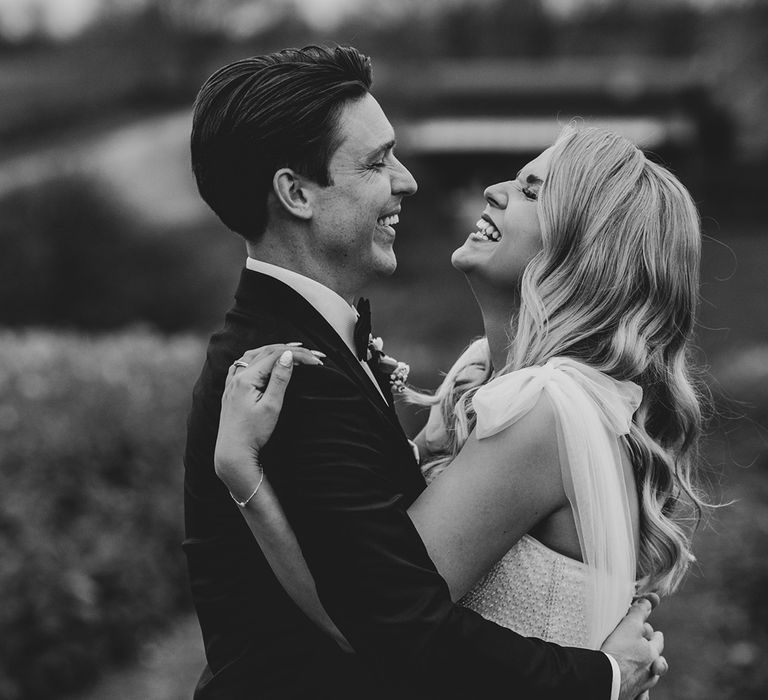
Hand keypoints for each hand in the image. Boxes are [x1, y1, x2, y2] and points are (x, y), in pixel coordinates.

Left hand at [214, 344, 322, 500]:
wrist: (233, 452)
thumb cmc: (253, 433)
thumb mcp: (271, 406)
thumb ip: (280, 379)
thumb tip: (287, 356)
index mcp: (246, 378)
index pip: (275, 356)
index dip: (298, 354)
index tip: (315, 360)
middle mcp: (236, 376)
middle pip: (265, 352)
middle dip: (289, 349)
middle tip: (310, 353)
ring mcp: (231, 383)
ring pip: (253, 356)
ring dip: (272, 350)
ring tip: (290, 350)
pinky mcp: (231, 391)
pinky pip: (243, 365)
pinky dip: (257, 358)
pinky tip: (262, 360)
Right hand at [601, 594, 667, 699]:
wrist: (607, 679)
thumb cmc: (618, 651)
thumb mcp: (629, 626)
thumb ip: (640, 612)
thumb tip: (652, 599)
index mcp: (652, 654)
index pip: (657, 639)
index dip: (653, 633)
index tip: (653, 631)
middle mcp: (650, 671)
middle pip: (657, 661)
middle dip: (654, 654)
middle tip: (650, 649)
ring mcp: (641, 686)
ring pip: (650, 677)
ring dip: (647, 670)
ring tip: (643, 668)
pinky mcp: (630, 695)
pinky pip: (640, 694)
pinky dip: (639, 690)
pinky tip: (635, 688)